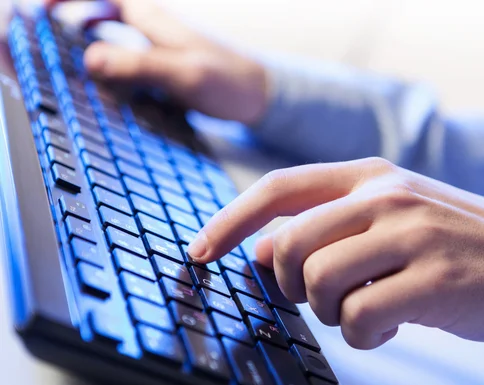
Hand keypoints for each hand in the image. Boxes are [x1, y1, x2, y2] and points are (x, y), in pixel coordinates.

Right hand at [45, 0, 267, 123]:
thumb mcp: (181, 73)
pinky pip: (127, 58)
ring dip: (88, 38)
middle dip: (70, 15)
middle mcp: (153, 28)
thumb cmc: (228, 81)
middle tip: (43, 28)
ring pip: (113, 34)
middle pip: (102, 10)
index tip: (41, 6)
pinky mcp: (165, 68)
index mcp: (153, 19)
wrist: (261, 97)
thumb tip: (89, 57)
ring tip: (63, 53)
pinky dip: (109, 62)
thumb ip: (138, 64)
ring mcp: (158, 48)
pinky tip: (104, 80)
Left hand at [188, 157, 483, 348]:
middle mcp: (386, 196)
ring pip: (318, 281)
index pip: (280, 188)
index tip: (199, 250)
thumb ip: (328, 225)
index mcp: (370, 175)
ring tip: (364, 309)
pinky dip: (362, 334)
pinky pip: (358, 317)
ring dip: (330, 310)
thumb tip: (262, 248)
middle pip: (289, 244)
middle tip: (317, 296)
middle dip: (289, 283)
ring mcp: (410, 234)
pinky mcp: (431, 278)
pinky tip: (387, 326)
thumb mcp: (389, 216)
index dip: (230, 220)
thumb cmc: (450, 241)